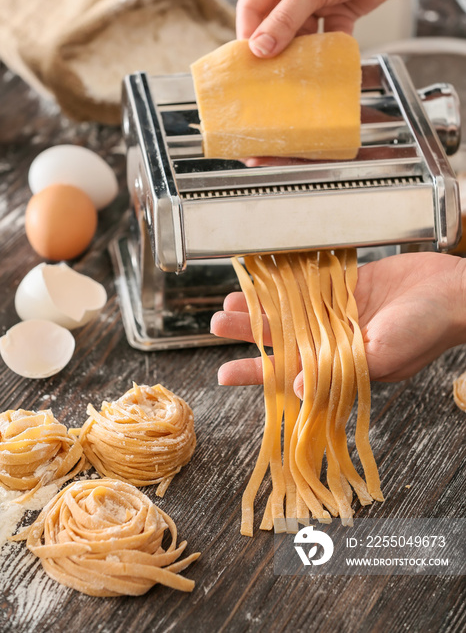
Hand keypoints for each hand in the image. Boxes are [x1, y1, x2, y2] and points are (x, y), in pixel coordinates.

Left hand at [210, 253, 465, 392]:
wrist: (456, 289)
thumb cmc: (428, 327)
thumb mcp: (386, 353)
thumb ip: (341, 369)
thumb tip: (297, 388)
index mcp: (343, 365)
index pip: (289, 373)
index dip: (256, 373)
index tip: (223, 372)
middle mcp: (337, 341)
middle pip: (283, 339)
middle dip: (250, 334)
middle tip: (216, 326)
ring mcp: (341, 312)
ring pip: (290, 311)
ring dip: (261, 307)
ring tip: (230, 302)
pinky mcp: (349, 285)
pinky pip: (310, 283)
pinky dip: (286, 280)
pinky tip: (264, 276)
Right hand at [236, 0, 409, 56]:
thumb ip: (285, 19)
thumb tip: (260, 48)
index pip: (251, 9)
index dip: (250, 36)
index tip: (252, 63)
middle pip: (273, 26)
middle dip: (276, 48)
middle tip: (273, 73)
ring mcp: (312, 0)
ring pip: (299, 35)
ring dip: (301, 52)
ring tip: (300, 69)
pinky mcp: (335, 11)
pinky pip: (325, 37)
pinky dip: (327, 48)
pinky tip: (329, 58)